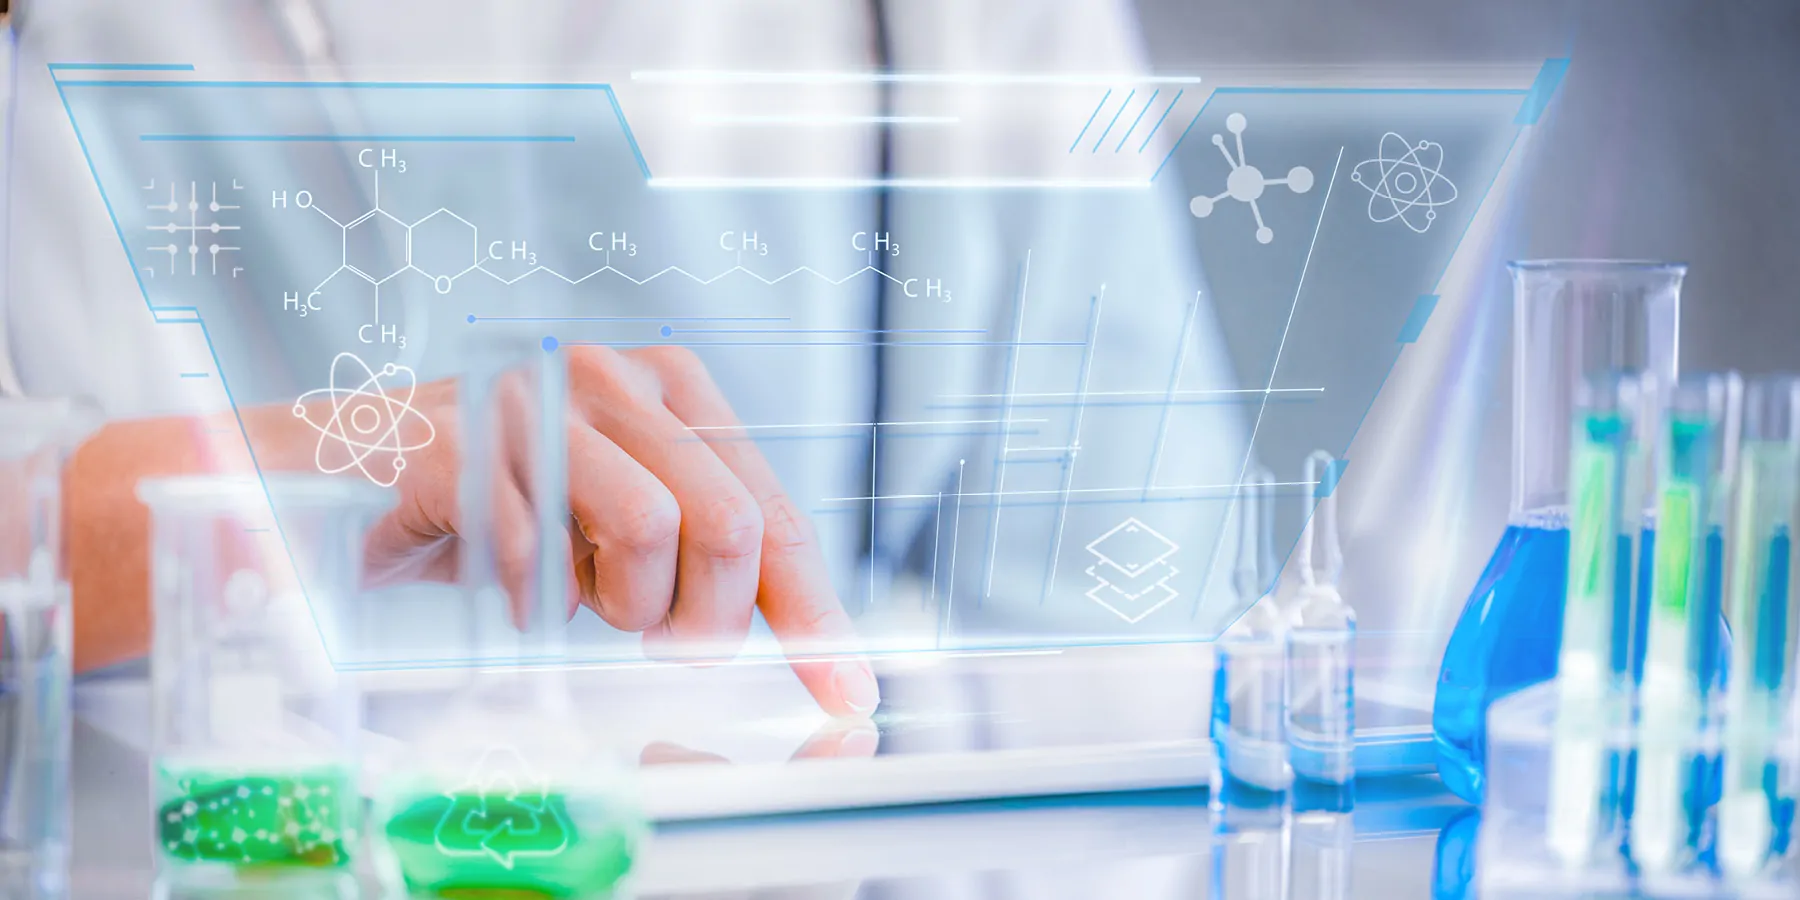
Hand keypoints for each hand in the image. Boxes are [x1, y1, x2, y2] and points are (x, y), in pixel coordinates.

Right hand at [352, 345, 878, 716]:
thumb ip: (706, 554)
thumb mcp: (622, 520)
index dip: (811, 610)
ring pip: (647, 531)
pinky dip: (534, 603)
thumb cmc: (507, 505)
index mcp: (672, 389)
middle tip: (659, 642)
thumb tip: (806, 640)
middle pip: (725, 523)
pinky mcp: (458, 445)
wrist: (349, 477)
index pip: (771, 512)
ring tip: (578, 598)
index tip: (849, 688)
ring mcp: (532, 402)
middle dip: (704, 618)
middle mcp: (611, 379)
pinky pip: (536, 554)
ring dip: (618, 604)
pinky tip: (517, 596)